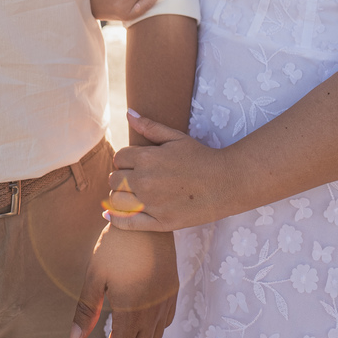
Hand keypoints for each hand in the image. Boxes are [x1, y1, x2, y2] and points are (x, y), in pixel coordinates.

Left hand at [71, 226, 177, 337]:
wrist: (146, 216)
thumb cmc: (116, 245)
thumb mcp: (95, 276)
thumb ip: (86, 311)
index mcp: (132, 311)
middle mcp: (153, 312)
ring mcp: (166, 302)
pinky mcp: (172, 291)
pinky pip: (164, 324)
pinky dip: (150, 333)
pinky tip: (136, 324)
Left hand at [105, 111, 232, 232]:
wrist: (227, 183)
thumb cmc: (201, 157)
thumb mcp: (176, 137)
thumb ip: (150, 127)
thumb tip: (129, 113)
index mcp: (147, 158)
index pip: (119, 158)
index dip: (125, 160)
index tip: (135, 163)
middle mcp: (145, 181)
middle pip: (114, 179)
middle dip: (121, 177)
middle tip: (134, 179)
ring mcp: (151, 204)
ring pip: (116, 201)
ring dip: (119, 196)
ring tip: (130, 194)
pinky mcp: (159, 222)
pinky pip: (126, 224)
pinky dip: (115, 219)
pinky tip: (110, 215)